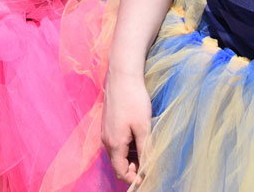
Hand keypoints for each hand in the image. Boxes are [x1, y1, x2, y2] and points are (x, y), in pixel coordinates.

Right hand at [103, 70, 152, 187]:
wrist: (122, 75)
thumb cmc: (134, 100)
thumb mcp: (143, 127)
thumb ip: (144, 150)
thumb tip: (146, 168)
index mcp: (114, 144)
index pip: (120, 171)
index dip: (133, 178)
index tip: (147, 177)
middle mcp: (106, 140)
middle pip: (117, 164)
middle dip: (132, 169)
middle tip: (148, 165)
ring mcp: (105, 131)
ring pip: (117, 153)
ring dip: (130, 157)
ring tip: (146, 151)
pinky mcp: (107, 123)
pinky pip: (116, 142)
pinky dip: (126, 147)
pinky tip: (138, 138)